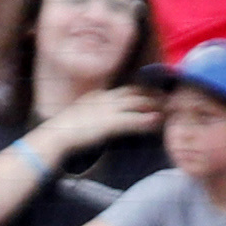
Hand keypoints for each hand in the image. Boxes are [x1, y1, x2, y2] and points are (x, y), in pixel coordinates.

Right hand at [37, 86, 159, 154]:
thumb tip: (106, 117)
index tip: (155, 93)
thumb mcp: (82, 114)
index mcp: (98, 95)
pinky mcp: (109, 124)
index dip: (143, 91)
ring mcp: (108, 110)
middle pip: (135, 93)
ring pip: (138, 104)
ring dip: (155, 106)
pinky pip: (133, 120)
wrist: (56, 136)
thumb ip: (95, 112)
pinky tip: (157, 122)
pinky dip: (146, 120)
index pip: (126, 89)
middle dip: (153, 95)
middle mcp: (105, 99)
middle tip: (169, 99)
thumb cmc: (65, 130)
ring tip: (169, 109)